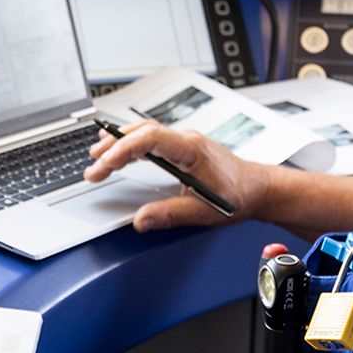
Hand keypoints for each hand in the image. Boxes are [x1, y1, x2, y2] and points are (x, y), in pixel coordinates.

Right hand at [84, 121, 272, 230]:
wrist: (259, 189)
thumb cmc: (239, 196)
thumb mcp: (204, 211)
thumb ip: (171, 215)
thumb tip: (141, 220)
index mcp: (192, 149)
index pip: (150, 138)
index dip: (124, 149)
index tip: (105, 165)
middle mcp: (187, 140)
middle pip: (142, 132)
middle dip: (114, 147)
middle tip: (93, 167)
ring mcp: (185, 142)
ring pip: (146, 132)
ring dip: (120, 142)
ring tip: (97, 156)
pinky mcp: (184, 148)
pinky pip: (152, 138)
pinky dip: (132, 144)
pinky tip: (120, 152)